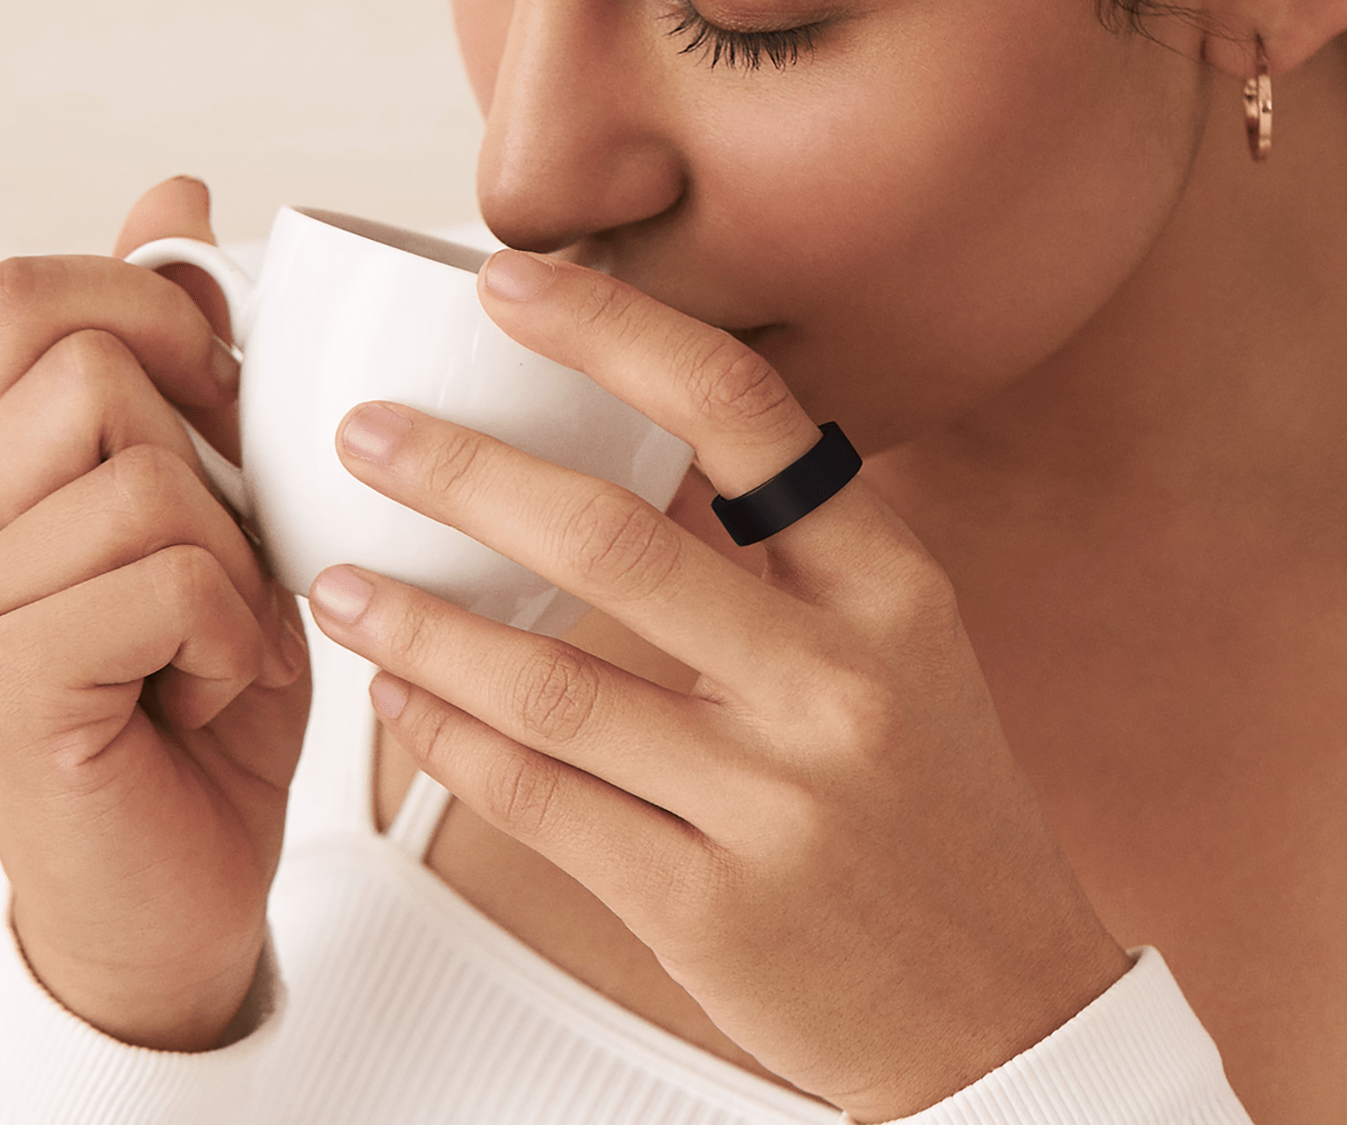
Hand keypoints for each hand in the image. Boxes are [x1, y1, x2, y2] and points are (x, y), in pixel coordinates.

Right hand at [0, 178, 310, 1050]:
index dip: (160, 316)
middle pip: (86, 366)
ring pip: (139, 474)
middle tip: (222, 550)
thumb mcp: (214, 507)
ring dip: (230, 558)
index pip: (26, 293)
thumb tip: (174, 197)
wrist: (175, 894)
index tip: (224, 404)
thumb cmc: (198, 700)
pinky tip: (206, 688)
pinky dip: (231, 631)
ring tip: (208, 638)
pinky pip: (166, 576)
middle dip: (205, 451)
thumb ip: (178, 364)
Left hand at [305, 249, 1129, 1120]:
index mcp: (892, 595)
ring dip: (421, 623)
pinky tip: (403, 704)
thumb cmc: (936, 817)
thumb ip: (796, 559)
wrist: (1000, 1004)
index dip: (618, 333)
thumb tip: (648, 452)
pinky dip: (449, 744)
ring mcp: (773, 801)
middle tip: (371, 434)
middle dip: (462, 472)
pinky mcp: (707, 904)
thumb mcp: (911, 658)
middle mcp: (838, 685)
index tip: (516, 287)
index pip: (748, 419)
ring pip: (548, 684)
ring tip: (345, 579)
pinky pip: (540, 802)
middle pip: (615, 539)